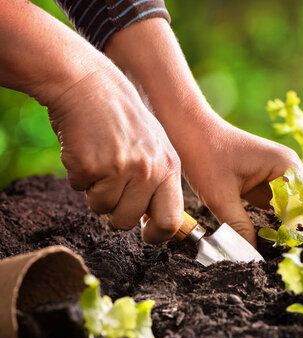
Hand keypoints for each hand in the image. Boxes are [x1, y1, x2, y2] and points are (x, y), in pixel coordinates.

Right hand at [47, 68, 183, 242]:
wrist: (90, 84)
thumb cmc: (122, 118)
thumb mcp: (155, 146)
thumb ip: (158, 181)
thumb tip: (157, 222)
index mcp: (169, 167)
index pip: (171, 221)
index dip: (156, 235)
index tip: (146, 234)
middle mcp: (148, 170)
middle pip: (128, 222)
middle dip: (115, 215)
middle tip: (111, 190)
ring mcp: (120, 168)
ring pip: (101, 209)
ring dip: (94, 192)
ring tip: (100, 162)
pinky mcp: (90, 165)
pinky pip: (79, 189)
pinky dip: (78, 176)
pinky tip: (85, 150)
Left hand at [103, 18, 302, 245]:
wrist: (189, 129)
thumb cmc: (204, 154)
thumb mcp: (220, 196)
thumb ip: (239, 227)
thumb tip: (251, 256)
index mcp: (285, 166)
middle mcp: (289, 167)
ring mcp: (280, 173)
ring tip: (297, 251)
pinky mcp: (268, 180)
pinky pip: (286, 203)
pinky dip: (287, 221)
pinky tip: (279, 240)